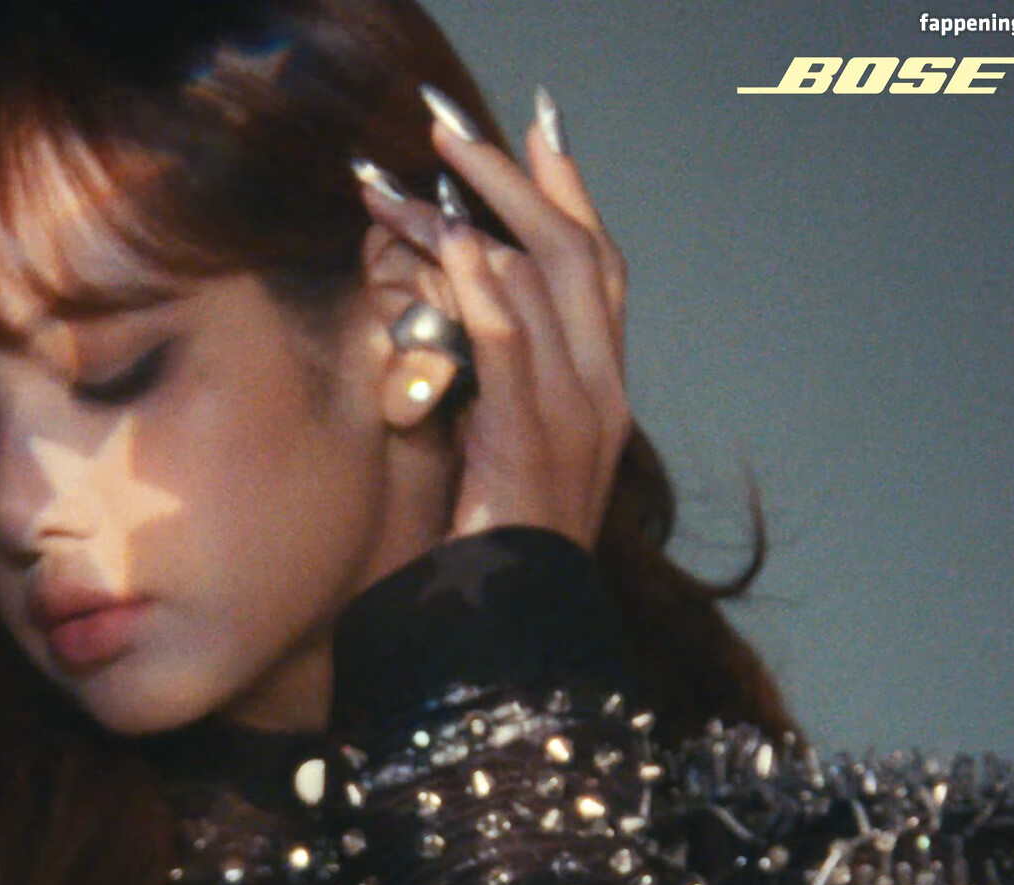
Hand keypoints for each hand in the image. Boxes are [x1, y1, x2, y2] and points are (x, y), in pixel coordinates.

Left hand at [357, 86, 630, 550]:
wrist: (512, 629)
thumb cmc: (494, 548)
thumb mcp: (498, 450)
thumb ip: (494, 385)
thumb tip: (451, 315)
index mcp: (602, 393)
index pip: (600, 269)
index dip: (571, 195)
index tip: (537, 133)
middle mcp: (603, 394)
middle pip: (579, 252)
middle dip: (516, 178)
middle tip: (454, 127)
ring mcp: (577, 417)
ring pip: (542, 283)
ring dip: (471, 220)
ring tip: (410, 182)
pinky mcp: (532, 442)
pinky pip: (512, 347)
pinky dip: (483, 289)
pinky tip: (451, 247)